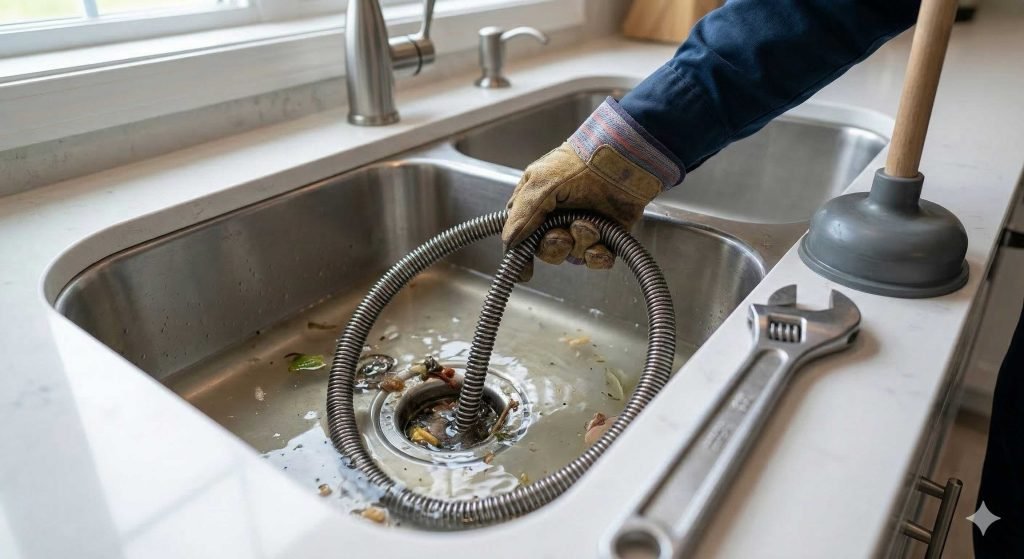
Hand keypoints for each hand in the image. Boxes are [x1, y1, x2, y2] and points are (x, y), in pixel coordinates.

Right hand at [501, 142, 661, 278]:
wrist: (623, 161)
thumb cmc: (581, 163)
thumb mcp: (542, 183)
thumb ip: (522, 215)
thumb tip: (508, 242)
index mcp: (536, 205)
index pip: (521, 236)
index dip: (521, 254)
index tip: (525, 270)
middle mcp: (557, 219)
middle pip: (546, 251)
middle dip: (554, 246)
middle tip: (562, 235)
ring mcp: (582, 228)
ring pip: (572, 255)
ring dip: (580, 243)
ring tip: (590, 224)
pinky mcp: (606, 236)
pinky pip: (596, 259)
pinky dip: (598, 257)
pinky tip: (601, 246)